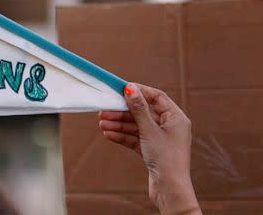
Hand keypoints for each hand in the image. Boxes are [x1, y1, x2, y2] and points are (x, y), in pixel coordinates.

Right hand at [99, 83, 200, 214]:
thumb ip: (139, 108)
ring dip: (119, 124)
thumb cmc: (166, 159)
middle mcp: (169, 126)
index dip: (139, 92)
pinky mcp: (152, 150)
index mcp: (176, 118)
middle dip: (123, 112)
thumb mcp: (149, 130)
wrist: (169, 189)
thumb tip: (131, 88)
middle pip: (143, 112)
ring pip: (136, 126)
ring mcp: (160, 139)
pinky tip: (109, 134)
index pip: (156, 97)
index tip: (121, 89)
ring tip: (102, 124)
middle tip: (105, 110)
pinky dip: (123, 136)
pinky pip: (135, 138)